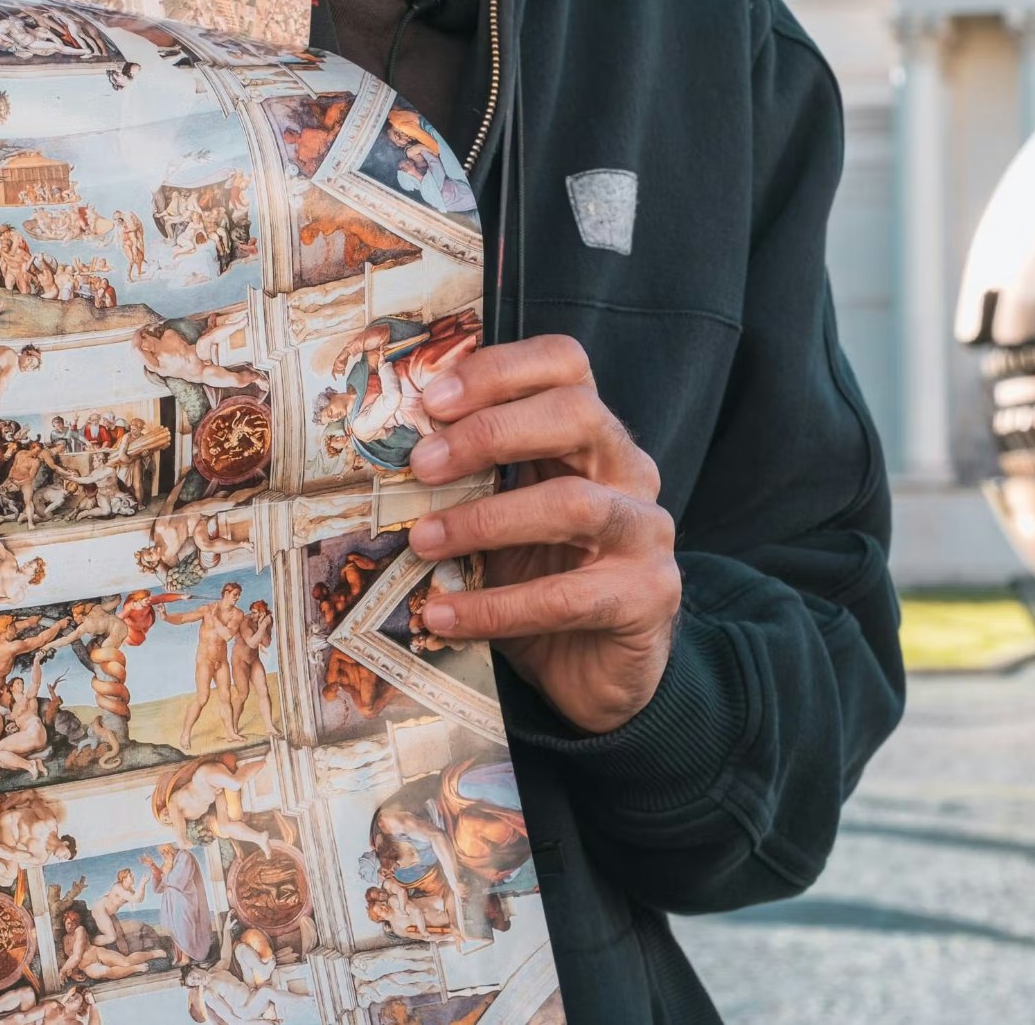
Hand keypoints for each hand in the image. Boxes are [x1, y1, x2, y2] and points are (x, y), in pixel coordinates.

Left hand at [407, 335, 680, 733]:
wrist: (596, 670)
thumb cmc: (539, 579)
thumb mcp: (501, 516)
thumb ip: (470, 478)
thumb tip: (386, 451)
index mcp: (593, 437)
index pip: (566, 364)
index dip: (501, 369)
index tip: (432, 400)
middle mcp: (630, 471)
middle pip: (577, 413)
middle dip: (491, 431)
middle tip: (421, 466)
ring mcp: (646, 533)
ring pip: (574, 504)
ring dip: (486, 521)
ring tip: (423, 542)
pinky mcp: (648, 597)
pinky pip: (565, 597)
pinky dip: (495, 607)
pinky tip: (444, 616)